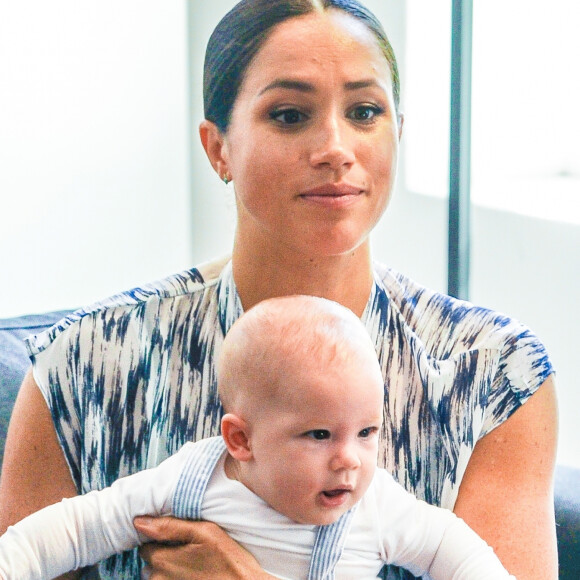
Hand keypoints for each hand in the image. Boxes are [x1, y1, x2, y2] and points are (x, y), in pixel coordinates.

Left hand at [135, 516, 272, 579]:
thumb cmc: (227, 559)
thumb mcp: (204, 532)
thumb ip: (170, 526)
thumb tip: (139, 521)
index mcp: (163, 560)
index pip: (145, 544)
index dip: (159, 537)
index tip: (175, 534)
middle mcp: (159, 579)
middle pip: (149, 562)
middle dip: (162, 553)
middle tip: (186, 547)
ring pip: (156, 576)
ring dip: (167, 569)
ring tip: (191, 562)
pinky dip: (174, 578)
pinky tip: (193, 573)